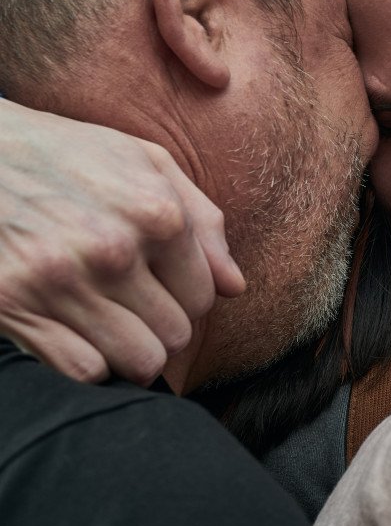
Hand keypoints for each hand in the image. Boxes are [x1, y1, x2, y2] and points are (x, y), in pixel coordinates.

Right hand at [0, 100, 244, 384]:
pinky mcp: (13, 305)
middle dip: (157, 325)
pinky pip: (85, 371)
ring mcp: (61, 281)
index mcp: (156, 213)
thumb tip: (235, 286)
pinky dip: (84, 361)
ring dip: (127, 350)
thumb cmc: (64, 154)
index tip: (156, 284)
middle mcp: (113, 250)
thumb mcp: (143, 162)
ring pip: (140, 361)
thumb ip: (202, 221)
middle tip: (128, 304)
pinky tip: (71, 332)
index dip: (182, 297)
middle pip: (176, 335)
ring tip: (105, 322)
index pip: (203, 298)